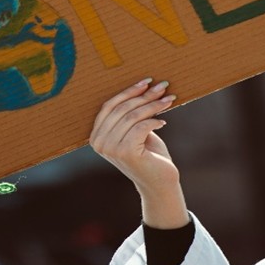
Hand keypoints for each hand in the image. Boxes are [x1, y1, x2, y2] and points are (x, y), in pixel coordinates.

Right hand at [90, 79, 189, 228]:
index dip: (128, 91)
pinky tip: (163, 122)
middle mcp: (99, 143)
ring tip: (168, 101)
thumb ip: (130, 113)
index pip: (109, 105)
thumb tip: (144, 85)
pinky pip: (140, 126)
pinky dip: (154, 120)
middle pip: (122, 109)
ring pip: (132, 116)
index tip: (146, 81)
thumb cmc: (149, 154)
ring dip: (152, 105)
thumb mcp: (135, 130)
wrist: (159, 183)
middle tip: (162, 87)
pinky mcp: (125, 153)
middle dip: (144, 95)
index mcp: (96, 136)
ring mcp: (110, 149)